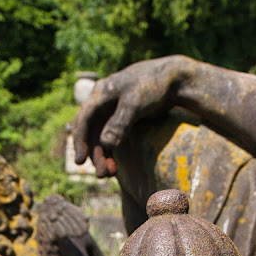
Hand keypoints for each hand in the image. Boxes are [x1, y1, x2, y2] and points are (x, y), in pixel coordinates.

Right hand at [72, 55, 192, 176]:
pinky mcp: (124, 118)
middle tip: (101, 175)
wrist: (175, 79)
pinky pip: (112, 138)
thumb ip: (120, 123)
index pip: (84, 119)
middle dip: (95, 155)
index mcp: (101, 93)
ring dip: (103, 157)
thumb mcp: (136, 103)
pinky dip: (113, 153)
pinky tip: (116, 168)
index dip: (80, 141)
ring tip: (108, 176)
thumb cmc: (154, 85)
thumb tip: (105, 144)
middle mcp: (103, 102)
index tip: (80, 162)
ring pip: (101, 138)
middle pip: (92, 132)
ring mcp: (113, 111)